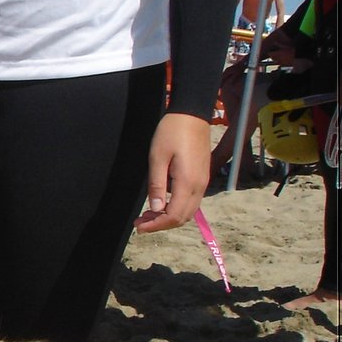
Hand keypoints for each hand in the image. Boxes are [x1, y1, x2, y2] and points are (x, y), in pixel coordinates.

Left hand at [134, 112, 209, 232]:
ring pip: (188, 211)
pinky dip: (176, 208)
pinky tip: (160, 204)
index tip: (139, 227)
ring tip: (147, 215)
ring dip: (168, 217)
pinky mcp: (201, 176)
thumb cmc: (171, 132)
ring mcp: (203, 181)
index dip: (156, 225)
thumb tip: (154, 209)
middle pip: (183, 217)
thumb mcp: (157, 158)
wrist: (192, 114)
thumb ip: (156, 185)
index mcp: (188, 182)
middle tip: (140, 223)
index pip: (174, 215)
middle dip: (161, 224)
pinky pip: (191, 201)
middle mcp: (199, 185)